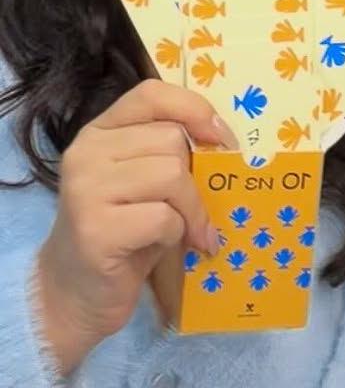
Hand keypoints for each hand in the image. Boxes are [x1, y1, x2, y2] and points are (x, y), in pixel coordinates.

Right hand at [33, 82, 236, 374]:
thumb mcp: (144, 184)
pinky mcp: (97, 229)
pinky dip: (176, 235)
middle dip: (196, 180)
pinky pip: (164, 217)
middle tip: (195, 213)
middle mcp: (86, 153)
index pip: (152, 94)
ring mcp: (87, 190)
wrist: (75, 293)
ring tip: (186, 234)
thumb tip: (226, 145)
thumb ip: (170, 155)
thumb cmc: (123, 235)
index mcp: (99, 132)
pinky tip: (162, 248)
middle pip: (172, 141)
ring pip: (172, 175)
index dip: (194, 110)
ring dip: (190, 211)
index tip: (219, 140)